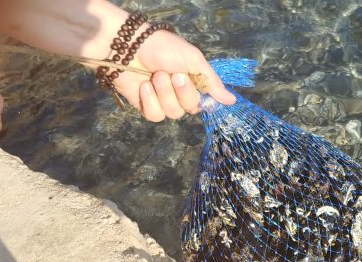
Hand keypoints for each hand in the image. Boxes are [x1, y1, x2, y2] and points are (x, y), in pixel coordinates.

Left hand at [112, 30, 235, 121]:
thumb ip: (212, 82)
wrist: (130, 46)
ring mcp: (162, 102)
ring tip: (155, 76)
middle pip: (189, 108)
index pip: (205, 102)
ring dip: (164, 94)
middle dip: (182, 92)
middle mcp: (179, 94)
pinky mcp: (145, 107)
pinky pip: (155, 115)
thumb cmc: (163, 47)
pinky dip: (151, 100)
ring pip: (173, 114)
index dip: (200, 96)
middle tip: (173, 74)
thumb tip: (232, 100)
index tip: (193, 81)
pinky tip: (144, 86)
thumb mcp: (193, 60)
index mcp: (193, 83)